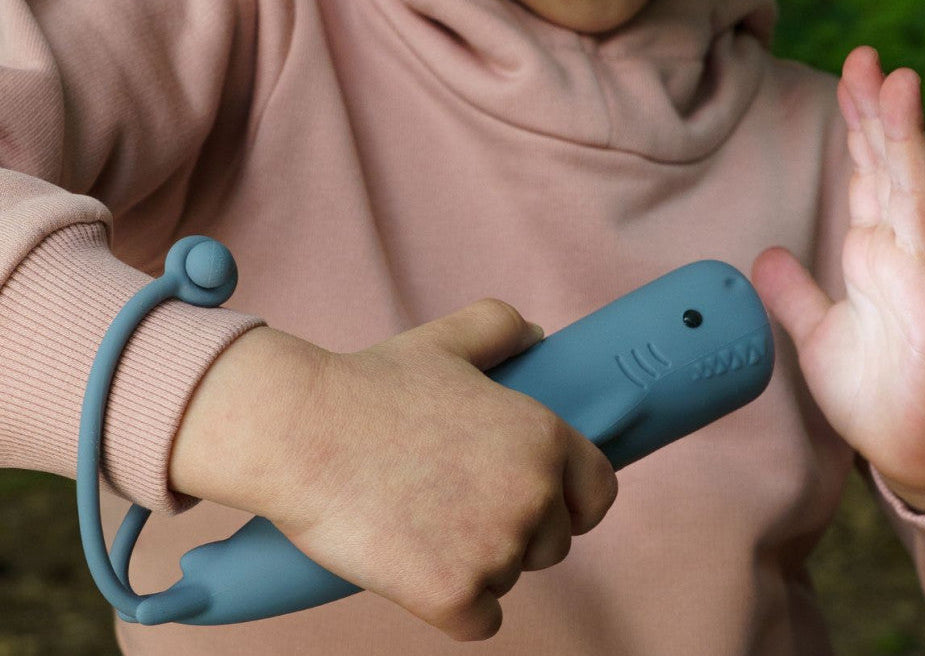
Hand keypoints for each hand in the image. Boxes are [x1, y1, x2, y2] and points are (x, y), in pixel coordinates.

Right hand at [171, 301, 616, 640]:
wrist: (302, 432)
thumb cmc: (372, 385)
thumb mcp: (447, 340)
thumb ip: (501, 327)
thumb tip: (537, 334)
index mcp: (543, 437)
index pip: (599, 493)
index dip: (571, 500)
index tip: (541, 502)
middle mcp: (533, 493)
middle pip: (553, 543)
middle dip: (514, 531)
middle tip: (455, 501)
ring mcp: (496, 548)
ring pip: (509, 579)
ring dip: (477, 564)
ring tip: (424, 519)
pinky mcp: (453, 594)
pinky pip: (479, 621)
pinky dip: (453, 604)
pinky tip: (419, 565)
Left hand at [753, 45, 924, 513]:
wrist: (913, 455)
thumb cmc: (874, 392)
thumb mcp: (816, 334)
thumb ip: (794, 291)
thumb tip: (766, 254)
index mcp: (872, 253)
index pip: (864, 173)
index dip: (856, 124)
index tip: (851, 71)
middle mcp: (902, 258)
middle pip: (888, 172)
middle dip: (877, 115)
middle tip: (868, 59)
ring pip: (917, 203)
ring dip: (911, 147)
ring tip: (905, 91)